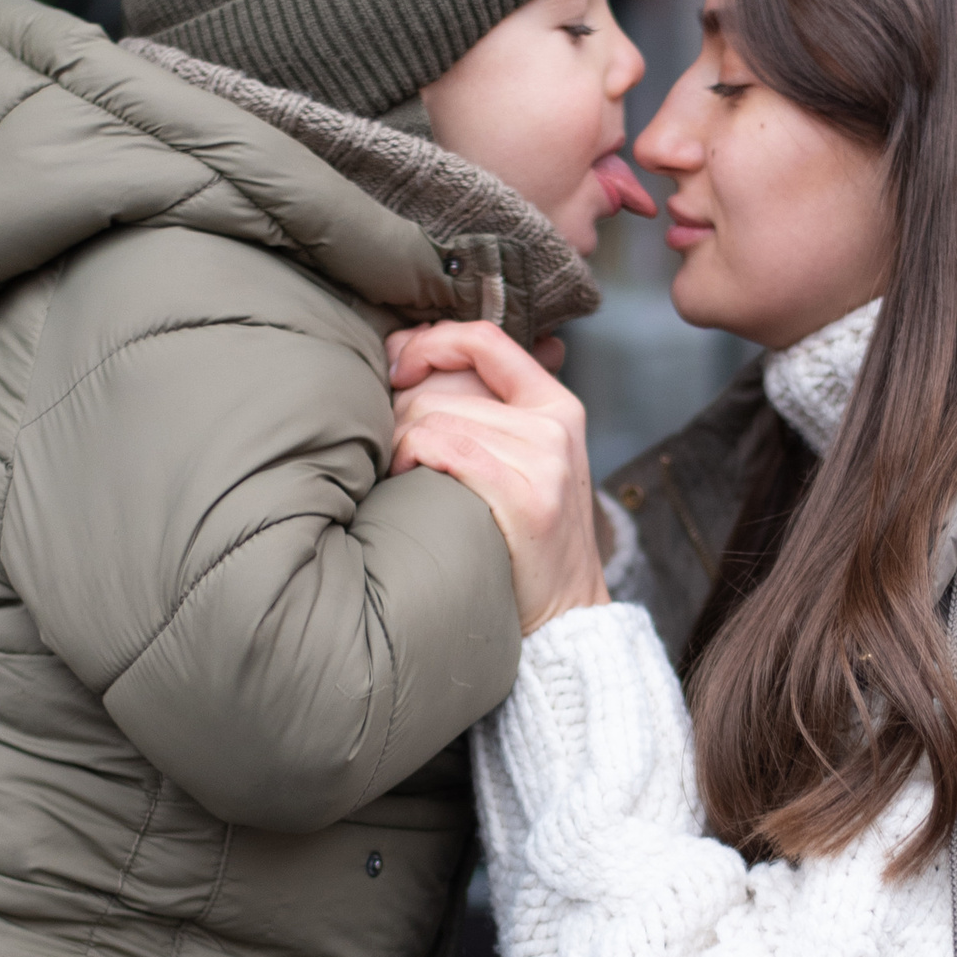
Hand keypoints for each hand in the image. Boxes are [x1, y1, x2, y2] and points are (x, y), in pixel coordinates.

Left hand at [387, 320, 606, 634]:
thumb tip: (414, 359)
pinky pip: (446, 448)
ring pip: (437, 418)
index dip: (429, 342)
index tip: (396, 368)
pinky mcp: (527, 497)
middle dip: (400, 412)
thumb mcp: (527, 463)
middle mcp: (556, 424)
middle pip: (446, 387)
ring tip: (398, 472)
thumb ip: (489, 412)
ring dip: (399, 442)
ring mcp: (545, 459)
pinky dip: (412, 456)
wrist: (567, 617)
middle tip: (388, 448)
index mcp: (557, 405)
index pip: (484, 339)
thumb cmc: (526, 539)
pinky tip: (406, 478)